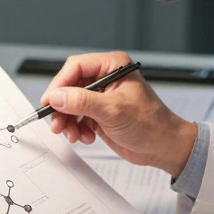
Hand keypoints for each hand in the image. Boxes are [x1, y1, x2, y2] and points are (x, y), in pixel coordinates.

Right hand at [42, 52, 197, 176]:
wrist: (163, 147)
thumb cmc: (151, 124)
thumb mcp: (113, 111)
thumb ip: (82, 101)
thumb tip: (57, 96)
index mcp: (113, 66)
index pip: (76, 67)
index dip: (60, 84)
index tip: (49, 101)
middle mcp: (106, 78)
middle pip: (70, 86)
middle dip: (62, 107)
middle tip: (57, 124)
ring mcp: (102, 96)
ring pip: (71, 104)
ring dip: (68, 121)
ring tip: (74, 135)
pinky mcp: (99, 113)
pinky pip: (77, 117)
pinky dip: (77, 129)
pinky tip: (86, 138)